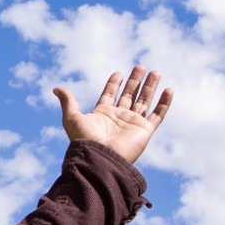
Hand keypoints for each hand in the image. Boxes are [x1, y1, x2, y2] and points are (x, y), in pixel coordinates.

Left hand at [53, 66, 172, 163]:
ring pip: (144, 101)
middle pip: (129, 95)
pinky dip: (164, 103)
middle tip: (140, 66)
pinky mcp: (145, 130)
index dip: (114, 84)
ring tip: (156, 72)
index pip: (110, 94)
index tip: (118, 73)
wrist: (100, 157)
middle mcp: (119, 117)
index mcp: (102, 114)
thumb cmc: (85, 139)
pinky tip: (169, 90)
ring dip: (150, 87)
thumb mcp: (72, 117)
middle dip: (135, 81)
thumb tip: (56, 88)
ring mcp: (133, 123)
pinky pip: (158, 114)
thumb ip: (68, 101)